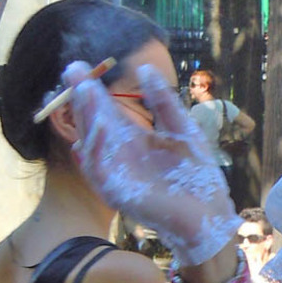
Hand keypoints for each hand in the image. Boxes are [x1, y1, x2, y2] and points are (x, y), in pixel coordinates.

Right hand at [65, 61, 240, 265]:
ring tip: (83, 89)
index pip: (106, 111)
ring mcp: (115, 174)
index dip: (93, 90)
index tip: (82, 66)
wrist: (208, 216)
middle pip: (94, 122)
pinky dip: (97, 148)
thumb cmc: (196, 177)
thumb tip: (145, 68)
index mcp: (133, 141)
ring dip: (88, 116)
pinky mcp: (117, 192)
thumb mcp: (182, 130)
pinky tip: (98, 125)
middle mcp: (119, 156)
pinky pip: (100, 168)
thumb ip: (164, 102)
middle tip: (73, 69)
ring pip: (92, 142)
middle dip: (83, 97)